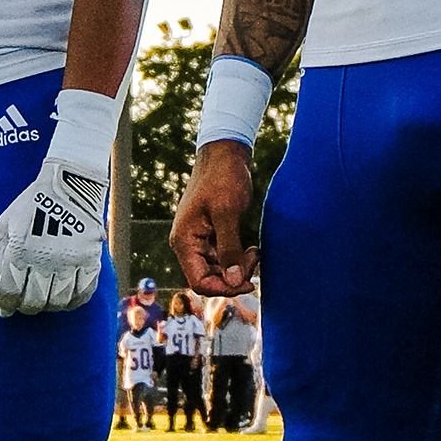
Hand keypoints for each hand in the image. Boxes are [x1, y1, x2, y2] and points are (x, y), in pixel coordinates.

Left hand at [0, 156, 106, 319]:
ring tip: (43, 299)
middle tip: (24, 303)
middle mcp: (45, 257)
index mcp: (19, 248)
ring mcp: (71, 259)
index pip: (9, 292)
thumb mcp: (4, 224)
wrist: (70, 183)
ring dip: (47, 305)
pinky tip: (64, 298)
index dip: (5, 306)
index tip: (5, 309)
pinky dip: (72, 301)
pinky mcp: (91, 258)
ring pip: (58, 301)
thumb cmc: (31, 205)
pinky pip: (83, 293)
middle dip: (25, 306)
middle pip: (33, 301)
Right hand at [172, 143, 256, 294]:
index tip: (249, 282)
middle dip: (234, 276)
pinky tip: (251, 249)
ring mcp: (198, 239)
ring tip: (255, 252)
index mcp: (184, 241)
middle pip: (208, 278)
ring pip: (217, 269)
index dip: (224, 288)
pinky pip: (222, 257)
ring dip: (237, 267)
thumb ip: (229, 249)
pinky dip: (237, 257)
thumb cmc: (223, 178)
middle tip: (255, 259)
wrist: (225, 153)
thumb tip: (234, 281)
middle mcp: (187, 244)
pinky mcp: (210, 234)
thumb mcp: (227, 213)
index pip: (199, 282)